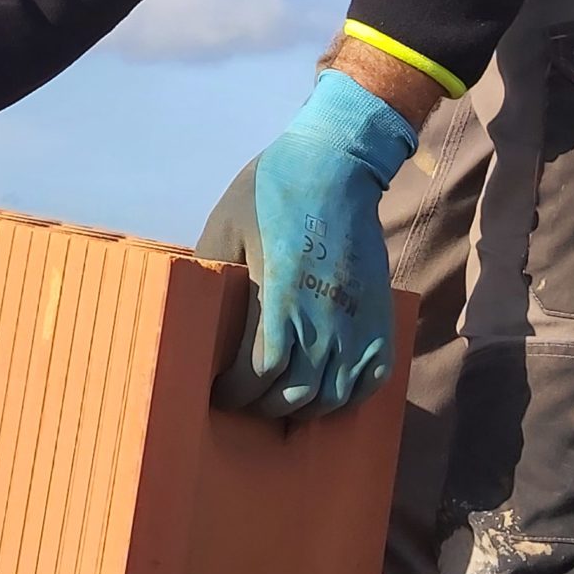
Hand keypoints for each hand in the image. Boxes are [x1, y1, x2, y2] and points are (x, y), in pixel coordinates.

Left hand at [201, 70, 415, 418]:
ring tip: (281, 398)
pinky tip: (327, 392)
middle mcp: (323, 321)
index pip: (259, 374)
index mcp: (280, 300)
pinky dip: (348, 398)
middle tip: (245, 399)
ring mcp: (357, 323)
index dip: (237, 392)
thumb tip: (192, 316)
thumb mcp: (224, 227)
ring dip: (304, 408)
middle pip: (295, 395)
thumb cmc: (271, 193)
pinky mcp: (381, 318)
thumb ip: (210, 276)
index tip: (220, 391)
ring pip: (333, 397)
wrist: (336, 165)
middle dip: (264, 406)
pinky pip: (371, 380)